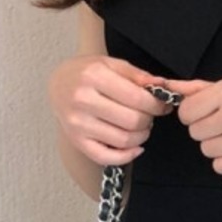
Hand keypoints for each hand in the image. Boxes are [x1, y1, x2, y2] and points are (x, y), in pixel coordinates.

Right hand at [48, 54, 173, 165]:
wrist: (58, 84)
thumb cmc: (87, 73)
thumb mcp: (111, 64)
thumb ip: (137, 75)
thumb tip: (162, 86)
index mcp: (93, 76)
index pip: (138, 98)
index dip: (157, 105)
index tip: (163, 105)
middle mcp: (83, 100)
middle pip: (133, 121)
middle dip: (149, 120)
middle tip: (149, 115)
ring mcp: (78, 123)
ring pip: (124, 140)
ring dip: (141, 137)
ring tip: (140, 127)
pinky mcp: (76, 141)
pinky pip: (107, 158)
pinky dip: (127, 156)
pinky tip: (135, 147)